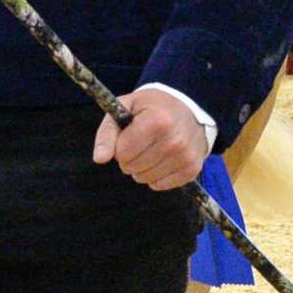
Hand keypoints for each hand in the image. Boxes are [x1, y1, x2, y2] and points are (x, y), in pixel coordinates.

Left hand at [93, 88, 208, 190]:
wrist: (188, 109)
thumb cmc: (151, 108)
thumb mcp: (125, 107)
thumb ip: (107, 132)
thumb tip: (99, 159)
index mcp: (158, 121)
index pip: (122, 152)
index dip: (120, 145)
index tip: (130, 133)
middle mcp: (175, 141)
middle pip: (132, 167)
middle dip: (130, 157)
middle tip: (141, 141)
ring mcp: (186, 156)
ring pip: (145, 178)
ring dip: (142, 167)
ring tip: (152, 149)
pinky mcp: (192, 169)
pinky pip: (160, 185)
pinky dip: (156, 175)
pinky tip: (163, 158)